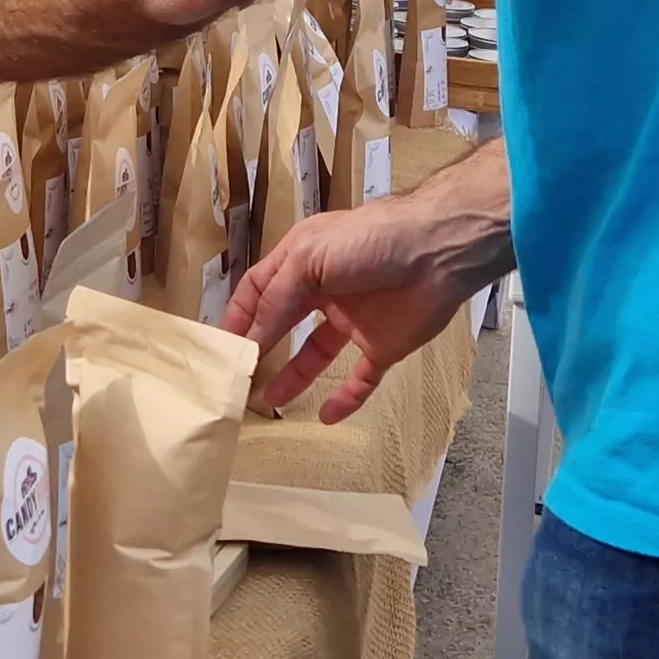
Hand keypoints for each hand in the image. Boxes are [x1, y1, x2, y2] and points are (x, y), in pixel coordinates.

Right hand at [221, 198, 490, 422]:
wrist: (438, 252)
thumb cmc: (370, 241)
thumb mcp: (310, 261)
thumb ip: (276, 301)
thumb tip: (250, 342)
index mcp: (302, 260)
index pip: (259, 290)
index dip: (239, 316)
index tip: (220, 347)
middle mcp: (325, 290)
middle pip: (284, 322)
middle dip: (262, 348)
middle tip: (239, 379)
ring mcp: (355, 319)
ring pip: (317, 354)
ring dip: (294, 376)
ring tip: (270, 401)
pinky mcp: (385, 344)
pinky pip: (361, 378)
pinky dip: (346, 398)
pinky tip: (327, 416)